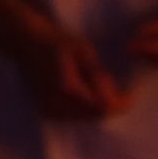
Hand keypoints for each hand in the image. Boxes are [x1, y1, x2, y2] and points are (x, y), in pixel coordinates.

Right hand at [9, 21, 131, 120]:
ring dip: (100, 107)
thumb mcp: (85, 52)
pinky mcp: (47, 111)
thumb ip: (99, 76)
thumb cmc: (57, 42)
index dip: (120, 104)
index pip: (101, 107)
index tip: (131, 94)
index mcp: (66, 88)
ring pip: (86, 117)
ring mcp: (49, 110)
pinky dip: (88, 108)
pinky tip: (91, 93)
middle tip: (122, 92)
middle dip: (112, 106)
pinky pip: (75, 115)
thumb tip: (118, 97)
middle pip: (95, 115)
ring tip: (106, 89)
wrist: (26, 42)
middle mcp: (56, 104)